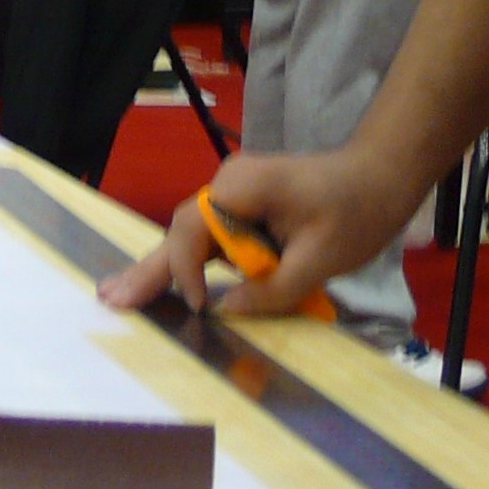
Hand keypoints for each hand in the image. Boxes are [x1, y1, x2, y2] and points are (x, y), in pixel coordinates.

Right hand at [99, 145, 410, 318]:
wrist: (380, 176)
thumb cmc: (356, 211)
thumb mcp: (321, 258)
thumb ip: (272, 290)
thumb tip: (227, 313)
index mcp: (240, 188)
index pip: (192, 231)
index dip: (187, 272)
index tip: (201, 308)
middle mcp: (226, 186)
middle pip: (178, 232)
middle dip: (147, 270)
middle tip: (108, 300)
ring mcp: (232, 196)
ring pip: (189, 237)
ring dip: (162, 270)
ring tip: (121, 297)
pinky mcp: (242, 209)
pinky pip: (209, 240)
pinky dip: (188, 265)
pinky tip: (162, 286)